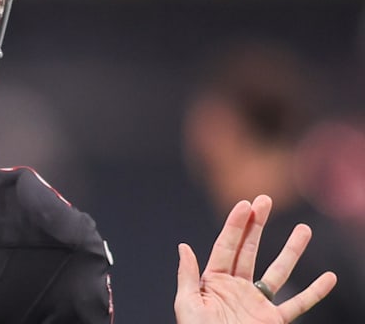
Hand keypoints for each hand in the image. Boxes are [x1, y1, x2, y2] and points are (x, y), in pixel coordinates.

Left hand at [175, 195, 337, 323]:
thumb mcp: (187, 305)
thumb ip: (187, 277)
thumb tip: (183, 246)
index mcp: (213, 281)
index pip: (226, 246)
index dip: (235, 225)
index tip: (245, 204)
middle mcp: (236, 287)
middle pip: (249, 250)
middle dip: (257, 225)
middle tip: (265, 199)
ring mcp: (256, 303)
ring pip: (278, 272)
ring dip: (291, 251)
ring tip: (304, 229)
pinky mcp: (273, 321)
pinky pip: (297, 304)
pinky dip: (314, 292)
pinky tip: (328, 278)